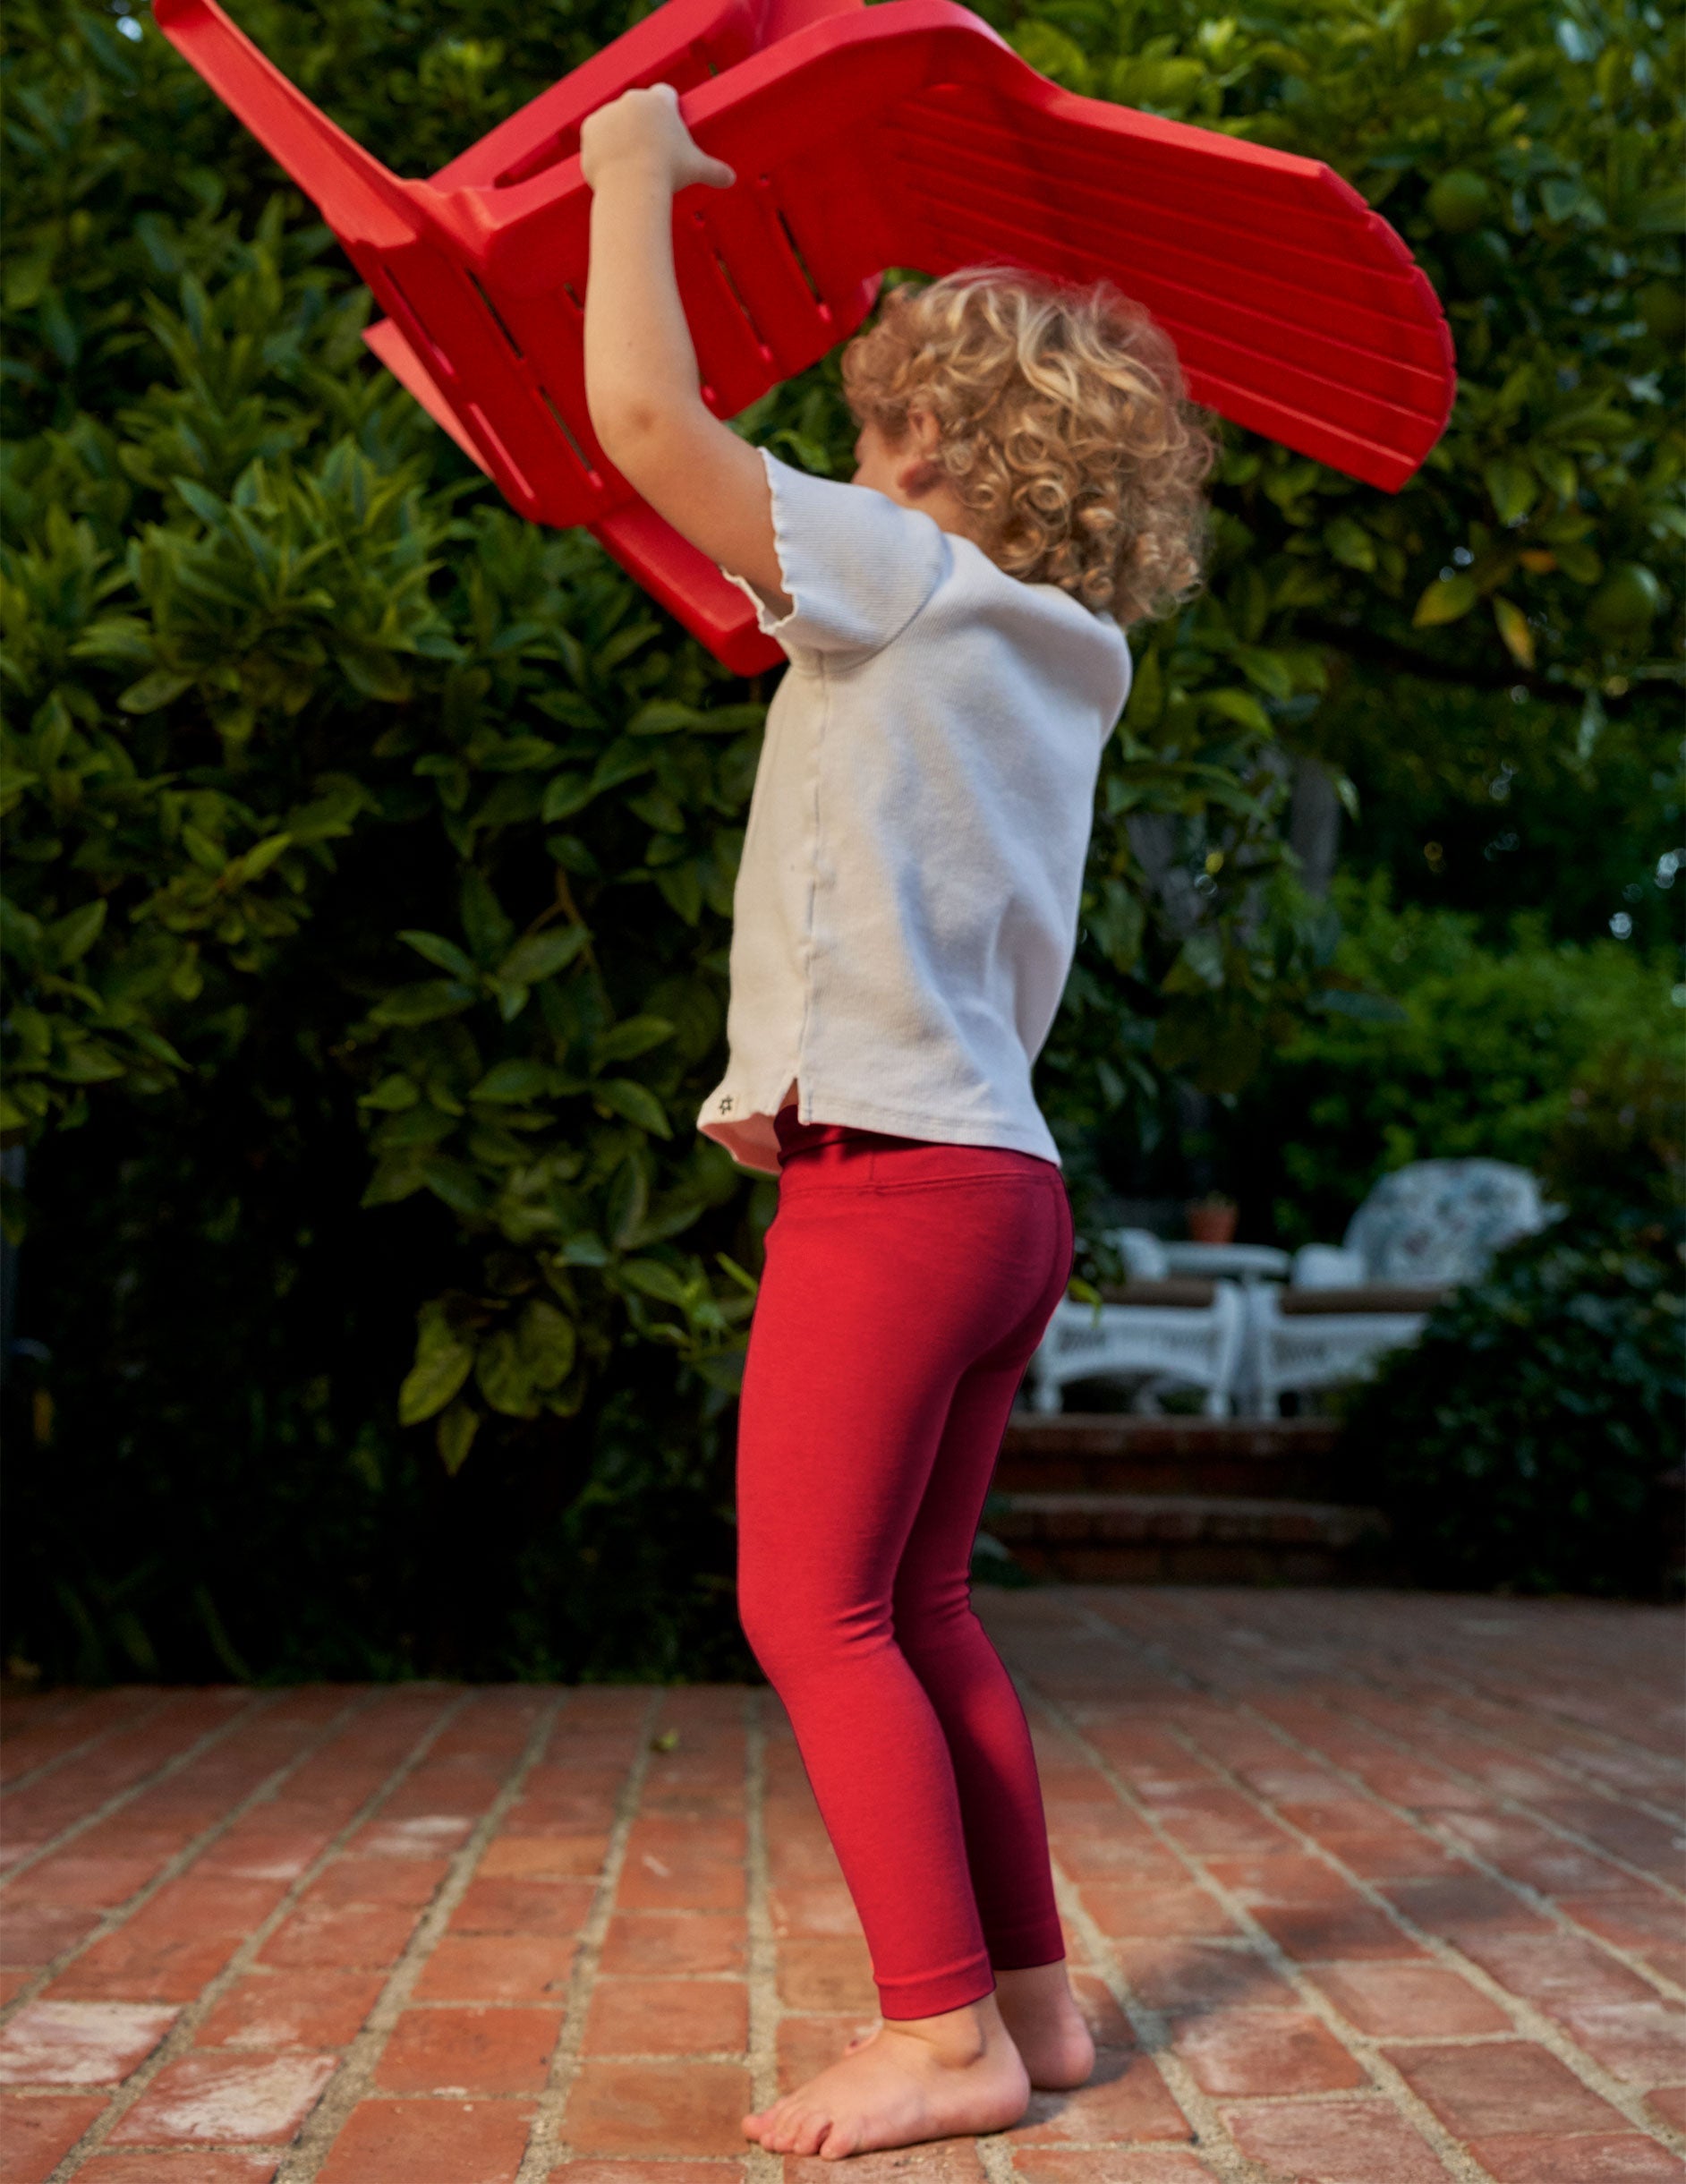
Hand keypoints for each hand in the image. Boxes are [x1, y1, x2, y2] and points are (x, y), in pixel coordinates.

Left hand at [580, 82, 735, 193]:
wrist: (632, 185)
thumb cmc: (668, 174)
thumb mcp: (697, 169)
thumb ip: (715, 170)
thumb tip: (732, 179)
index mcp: (659, 101)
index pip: (665, 94)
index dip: (668, 111)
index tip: (668, 130)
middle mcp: (632, 99)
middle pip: (638, 108)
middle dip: (642, 125)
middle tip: (648, 152)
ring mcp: (608, 111)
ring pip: (615, 122)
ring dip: (620, 136)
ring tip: (629, 164)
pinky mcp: (589, 127)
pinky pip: (596, 136)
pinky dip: (601, 149)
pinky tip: (611, 167)